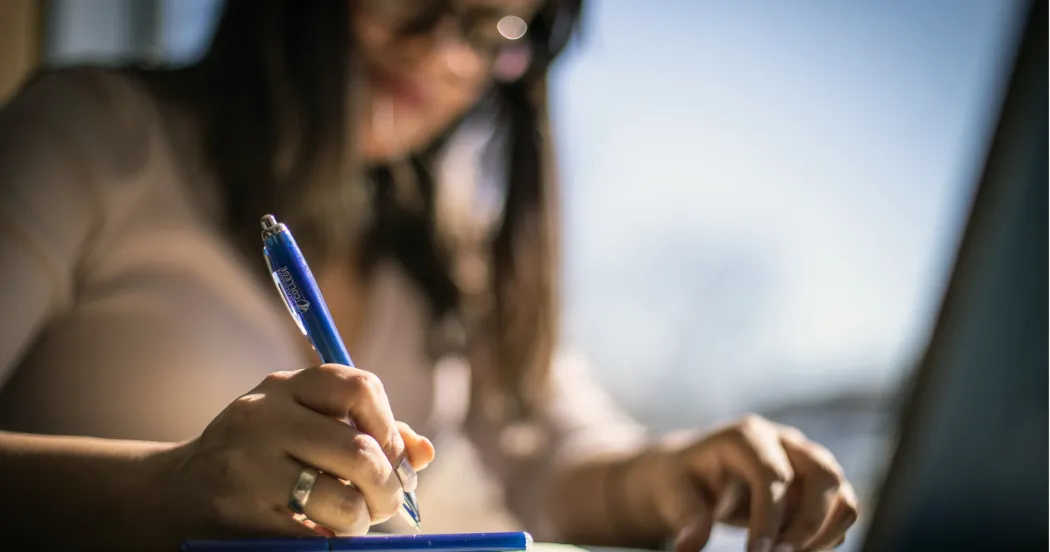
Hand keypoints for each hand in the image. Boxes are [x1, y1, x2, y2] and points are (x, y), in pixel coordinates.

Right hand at [155, 364, 434, 539]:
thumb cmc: (260, 456)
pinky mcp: (242, 516)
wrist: (174, 495)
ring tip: (352, 519)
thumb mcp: (302, 424)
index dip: (389, 426)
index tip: (391, 454)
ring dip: (361, 518)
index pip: (360, 387)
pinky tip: (322, 531)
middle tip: (388, 502)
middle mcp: (263, 418)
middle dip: (389, 485)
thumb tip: (423, 454)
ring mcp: (249, 468)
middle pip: (360, 450)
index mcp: (284, 387)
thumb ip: (364, 430)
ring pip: (343, 498)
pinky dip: (333, 537)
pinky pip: (315, 534)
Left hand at [644, 415, 857, 551]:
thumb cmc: (682, 482)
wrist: (692, 475)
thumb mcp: (674, 497)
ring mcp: (805, 461)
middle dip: (810, 523)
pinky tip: (792, 549)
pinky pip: (840, 511)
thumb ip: (687, 519)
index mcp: (746, 435)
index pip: (773, 474)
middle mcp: (784, 442)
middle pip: (825, 474)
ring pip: (842, 492)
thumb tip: (690, 546)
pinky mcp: (816, 486)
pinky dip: (826, 536)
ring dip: (824, 531)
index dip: (769, 517)